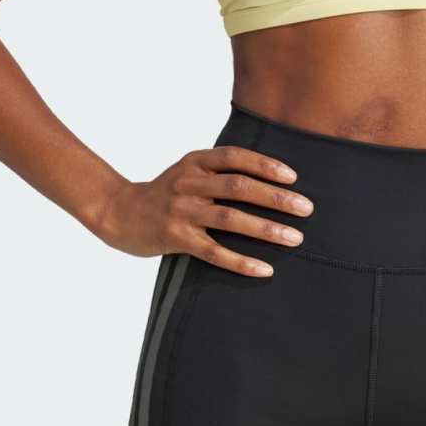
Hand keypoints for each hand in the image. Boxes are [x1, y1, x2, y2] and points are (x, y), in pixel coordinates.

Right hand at [93, 144, 312, 277]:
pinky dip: (241, 261)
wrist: (119, 212)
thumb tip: (270, 179)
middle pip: (239, 187)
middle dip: (276, 198)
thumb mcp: (188, 171)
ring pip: (230, 219)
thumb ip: (219, 171)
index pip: (235, 157)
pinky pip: (214, 252)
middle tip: (306, 209)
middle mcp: (188, 183)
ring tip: (295, 238)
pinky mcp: (175, 239)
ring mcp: (181, 211)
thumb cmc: (165, 193)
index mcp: (195, 162)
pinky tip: (265, 268)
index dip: (266, 165)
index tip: (294, 177)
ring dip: (266, 229)